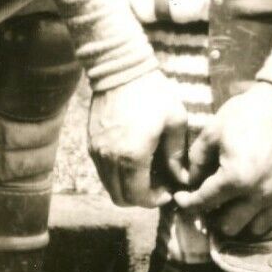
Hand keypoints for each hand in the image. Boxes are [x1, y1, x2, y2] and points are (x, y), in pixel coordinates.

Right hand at [88, 72, 187, 207]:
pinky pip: (103, 172)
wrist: (119, 70)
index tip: (167, 192)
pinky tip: (132, 162)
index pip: (139, 196)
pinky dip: (117, 175)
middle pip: (120, 198)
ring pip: (109, 186)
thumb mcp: (175, 121)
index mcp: (133, 156)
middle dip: (140, 198)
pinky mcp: (91, 144)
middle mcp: (110, 159)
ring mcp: (97, 152)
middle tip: (157, 187)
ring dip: (127, 187)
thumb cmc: (152, 93)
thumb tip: (181, 178)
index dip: (154, 200)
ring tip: (145, 174)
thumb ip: (176, 155)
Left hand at [172, 82, 271, 237]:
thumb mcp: (213, 131)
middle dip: (214, 216)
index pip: (204, 202)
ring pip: (254, 228)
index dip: (187, 202)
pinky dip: (262, 216)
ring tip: (232, 204)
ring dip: (239, 220)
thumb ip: (197, 160)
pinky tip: (253, 202)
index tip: (182, 198)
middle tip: (209, 201)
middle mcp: (259, 193)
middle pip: (229, 226)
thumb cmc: (247, 114)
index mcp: (235, 178)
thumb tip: (192, 181)